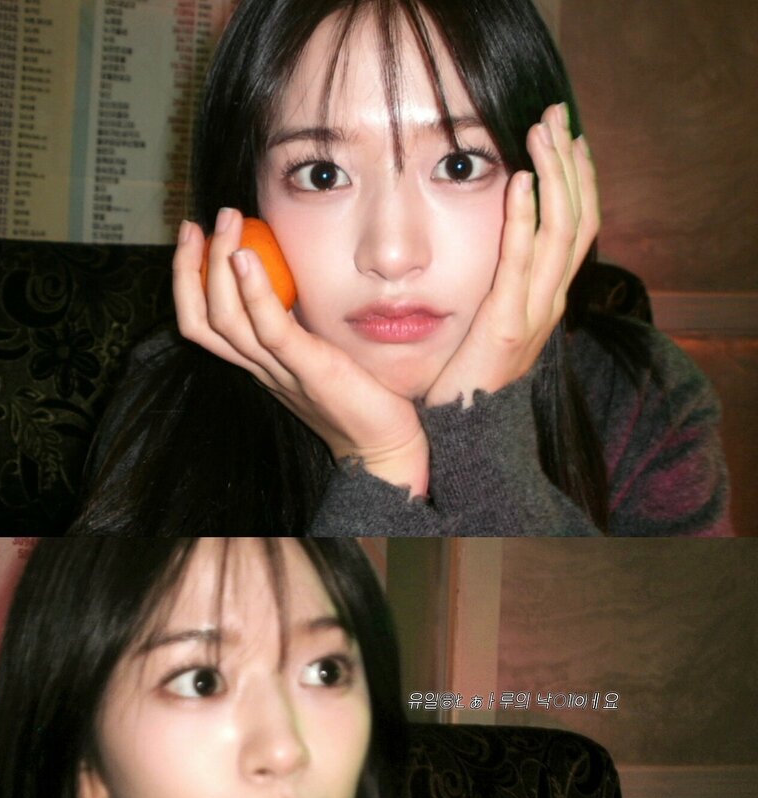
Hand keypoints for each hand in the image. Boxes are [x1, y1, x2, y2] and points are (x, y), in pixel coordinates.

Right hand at [173, 210, 429, 495]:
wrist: (382, 444)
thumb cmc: (357, 393)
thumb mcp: (316, 348)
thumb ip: (296, 319)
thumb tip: (289, 271)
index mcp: (258, 362)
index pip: (203, 323)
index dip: (187, 279)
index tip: (193, 237)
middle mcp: (260, 368)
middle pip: (201, 321)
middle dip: (189, 269)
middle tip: (194, 224)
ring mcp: (280, 371)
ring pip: (226, 322)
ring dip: (217, 266)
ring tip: (225, 222)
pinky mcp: (308, 369)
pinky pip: (270, 331)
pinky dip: (254, 292)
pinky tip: (246, 257)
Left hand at [426, 102, 599, 406]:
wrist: (467, 436)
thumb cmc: (468, 380)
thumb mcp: (490, 323)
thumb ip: (499, 287)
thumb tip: (490, 250)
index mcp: (546, 298)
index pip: (576, 226)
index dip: (577, 178)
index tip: (567, 135)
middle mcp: (550, 301)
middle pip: (579, 218)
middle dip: (570, 162)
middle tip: (557, 114)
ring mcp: (534, 315)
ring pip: (561, 232)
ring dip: (554, 175)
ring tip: (543, 131)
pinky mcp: (507, 328)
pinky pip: (522, 264)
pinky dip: (526, 221)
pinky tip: (521, 183)